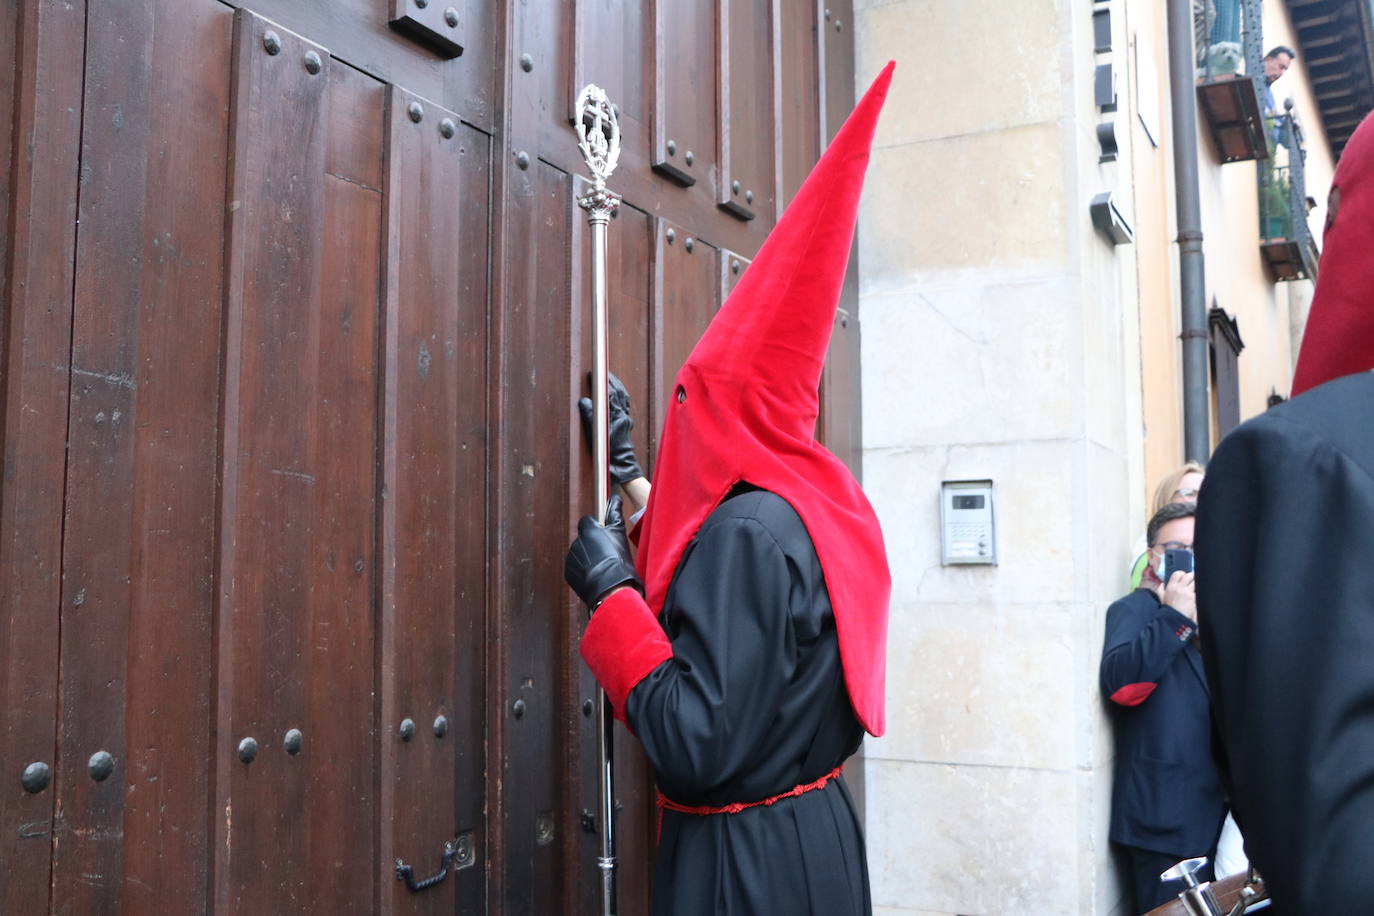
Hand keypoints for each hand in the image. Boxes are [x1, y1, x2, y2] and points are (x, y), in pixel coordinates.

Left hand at [565, 495, 641, 609]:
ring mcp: (571, 558)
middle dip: (592, 545)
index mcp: (588, 530)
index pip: (587, 522)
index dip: (596, 528)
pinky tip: (595, 575)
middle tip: (606, 555)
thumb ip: (614, 514)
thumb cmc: (617, 561)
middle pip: (584, 539)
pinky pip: (575, 568)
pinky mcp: (568, 573)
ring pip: (579, 554)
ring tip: (601, 567)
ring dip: (587, 558)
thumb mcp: (619, 534)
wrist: (610, 588)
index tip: (604, 536)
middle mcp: (576, 542)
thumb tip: (615, 498)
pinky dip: (583, 571)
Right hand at [579, 372, 644, 485]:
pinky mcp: (626, 424)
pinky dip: (621, 397)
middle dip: (611, 380)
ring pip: (623, 398)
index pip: (609, 393)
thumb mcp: (596, 434)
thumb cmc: (609, 454)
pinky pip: (625, 405)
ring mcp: (626, 420)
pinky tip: (618, 396)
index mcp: (616, 416)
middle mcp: (623, 416)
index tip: (594, 374)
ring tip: (611, 379)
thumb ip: (590, 416)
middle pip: (619, 392)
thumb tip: (584, 401)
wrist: (622, 466)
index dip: (602, 382)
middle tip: (603, 372)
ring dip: (617, 387)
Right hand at [1157, 570, 1196, 622]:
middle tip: (1193, 581)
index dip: (1182, 574)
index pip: (1178, 573)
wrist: (1174, 619)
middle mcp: (1179, 587)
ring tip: (1196, 587)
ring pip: (1195, 582)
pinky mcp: (1193, 598)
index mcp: (1171, 586)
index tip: (1184, 577)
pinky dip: (1199, 592)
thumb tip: (1162, 584)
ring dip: (1196, 584)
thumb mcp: (1161, 598)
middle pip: (1189, 575)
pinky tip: (1198, 595)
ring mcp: (1187, 592)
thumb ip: (1160, 590)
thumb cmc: (1167, 609)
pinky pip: (1198, 591)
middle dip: (1192, 577)